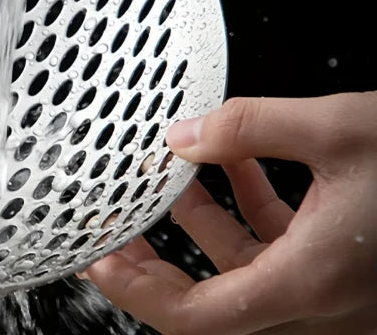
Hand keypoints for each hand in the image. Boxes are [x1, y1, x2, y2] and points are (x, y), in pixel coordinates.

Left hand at [82, 93, 376, 333]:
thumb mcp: (337, 129)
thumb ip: (249, 127)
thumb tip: (182, 134)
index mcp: (314, 282)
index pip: (201, 317)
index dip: (139, 294)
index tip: (97, 261)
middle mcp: (321, 297)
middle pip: (213, 301)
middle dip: (156, 265)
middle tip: (112, 232)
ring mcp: (335, 284)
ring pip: (246, 266)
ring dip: (204, 219)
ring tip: (172, 169)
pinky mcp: (346, 261)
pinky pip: (281, 243)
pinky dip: (250, 203)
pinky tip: (234, 156)